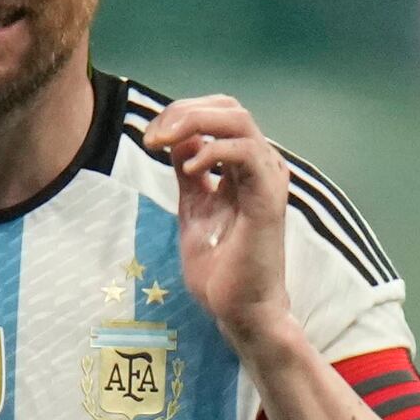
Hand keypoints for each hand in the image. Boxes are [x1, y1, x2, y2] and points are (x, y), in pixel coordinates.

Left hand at [143, 94, 296, 350]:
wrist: (238, 311)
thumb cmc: (220, 269)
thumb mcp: (194, 208)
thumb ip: (189, 173)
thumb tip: (175, 139)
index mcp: (246, 167)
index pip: (219, 115)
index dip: (182, 114)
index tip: (150, 139)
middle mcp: (262, 166)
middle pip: (229, 108)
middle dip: (183, 112)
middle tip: (152, 138)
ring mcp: (268, 179)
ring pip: (238, 120)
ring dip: (194, 123)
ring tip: (163, 144)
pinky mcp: (269, 198)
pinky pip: (247, 153)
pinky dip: (214, 151)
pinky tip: (190, 169)